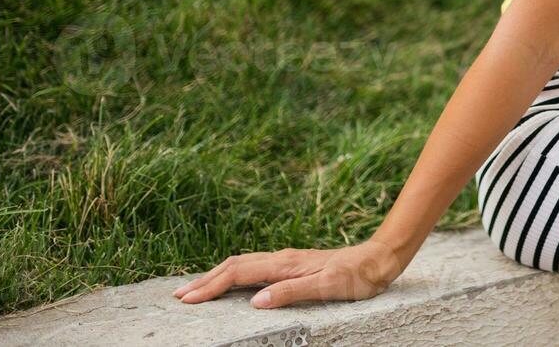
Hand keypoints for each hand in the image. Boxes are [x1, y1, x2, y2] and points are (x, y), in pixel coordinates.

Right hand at [172, 238, 406, 308]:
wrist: (378, 259)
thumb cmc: (356, 276)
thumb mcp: (327, 286)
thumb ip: (291, 292)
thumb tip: (256, 301)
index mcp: (285, 263)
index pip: (238, 273)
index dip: (210, 286)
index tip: (187, 299)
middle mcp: (282, 258)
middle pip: (234, 265)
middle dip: (205, 280)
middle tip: (180, 297)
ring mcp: (287, 259)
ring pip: (243, 264)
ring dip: (217, 276)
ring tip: (197, 289)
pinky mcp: (293, 264)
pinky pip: (255, 267)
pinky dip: (234, 274)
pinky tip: (232, 283)